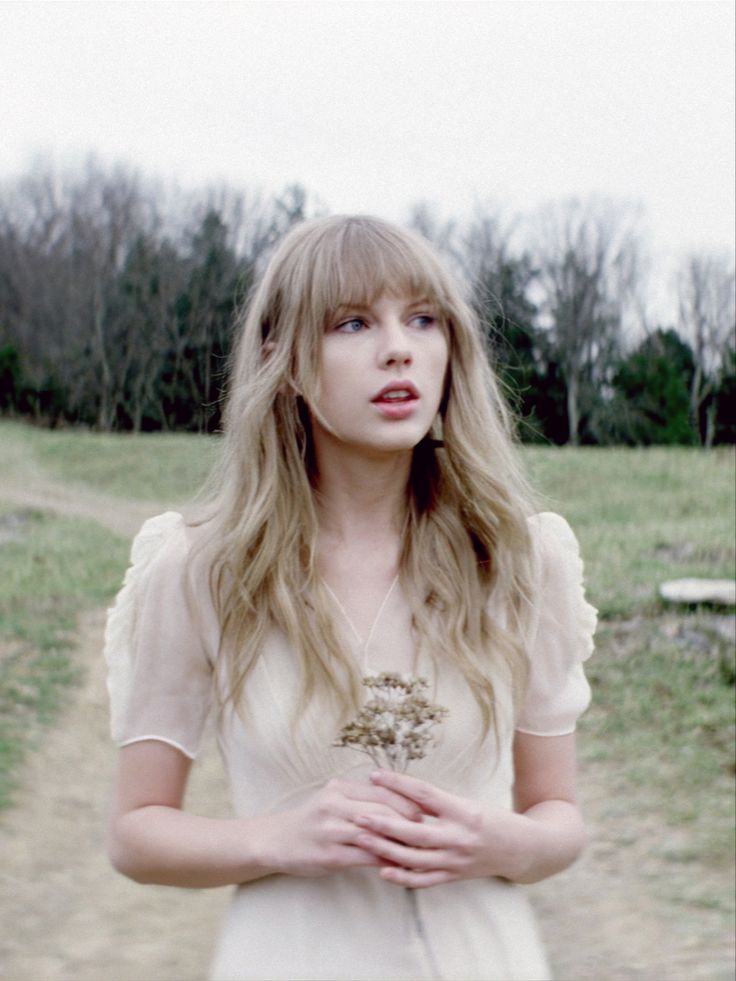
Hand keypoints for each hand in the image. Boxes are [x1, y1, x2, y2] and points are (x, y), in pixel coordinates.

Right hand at [259, 777, 423, 878]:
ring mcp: (331, 831)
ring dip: (399, 842)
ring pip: (375, 834)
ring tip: (419, 848)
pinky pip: (365, 857)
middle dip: (408, 821)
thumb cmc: (311, 819)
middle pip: (382, 810)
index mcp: (339, 788)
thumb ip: (360, 798)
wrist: (276, 840)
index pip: (382, 792)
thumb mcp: (332, 799)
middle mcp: (334, 806)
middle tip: (428, 831)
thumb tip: (400, 802)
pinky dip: (384, 860)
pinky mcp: (329, 855)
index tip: (426, 810)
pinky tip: (397, 864)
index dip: (407, 801)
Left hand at [351, 770, 528, 888]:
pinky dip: (402, 878)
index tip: (374, 776)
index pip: (424, 794)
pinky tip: (382, 870)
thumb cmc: (492, 819)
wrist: (522, 849)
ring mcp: (456, 860)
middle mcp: (459, 837)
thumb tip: (402, 792)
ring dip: (385, 850)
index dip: (397, 784)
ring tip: (361, 840)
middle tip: (358, 815)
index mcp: (463, 811)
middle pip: (413, 831)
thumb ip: (437, 802)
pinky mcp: (455, 877)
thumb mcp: (468, 803)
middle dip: (383, 824)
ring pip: (414, 858)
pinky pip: (424, 881)